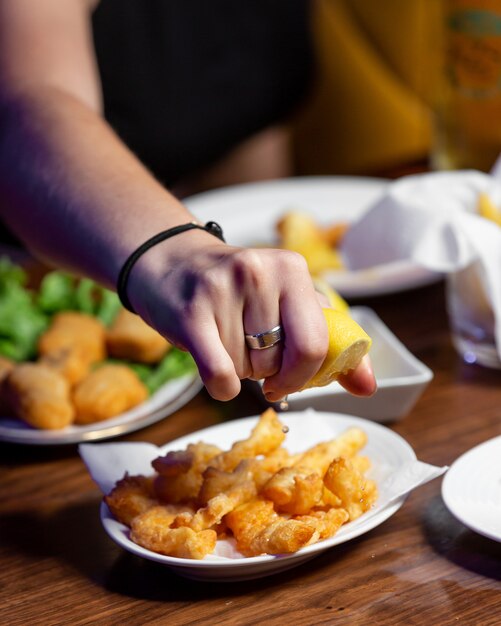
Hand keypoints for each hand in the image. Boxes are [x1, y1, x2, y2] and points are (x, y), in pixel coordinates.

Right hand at [127, 231, 375, 400]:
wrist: (169, 262)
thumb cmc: (236, 292)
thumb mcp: (286, 301)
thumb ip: (329, 340)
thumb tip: (369, 386)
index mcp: (292, 269)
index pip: (317, 342)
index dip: (305, 375)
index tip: (287, 381)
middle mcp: (260, 272)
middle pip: (280, 362)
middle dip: (268, 374)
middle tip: (250, 354)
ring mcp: (223, 289)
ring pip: (247, 371)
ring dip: (238, 370)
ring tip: (223, 340)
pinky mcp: (190, 312)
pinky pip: (219, 375)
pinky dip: (220, 386)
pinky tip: (214, 370)